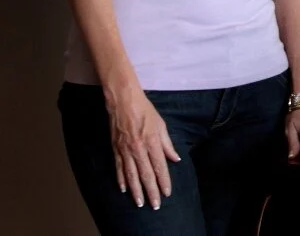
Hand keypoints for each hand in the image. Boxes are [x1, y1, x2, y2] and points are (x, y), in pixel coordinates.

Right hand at [108, 90, 179, 209]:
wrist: (123, 102)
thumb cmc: (145, 111)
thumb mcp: (161, 125)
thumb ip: (167, 144)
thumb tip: (175, 159)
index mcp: (152, 142)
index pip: (160, 166)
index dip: (164, 181)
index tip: (167, 193)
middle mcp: (138, 149)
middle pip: (146, 175)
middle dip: (151, 191)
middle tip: (155, 205)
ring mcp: (125, 150)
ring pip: (131, 175)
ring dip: (136, 191)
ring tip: (140, 203)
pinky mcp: (116, 149)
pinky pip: (119, 168)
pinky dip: (121, 180)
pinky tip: (123, 189)